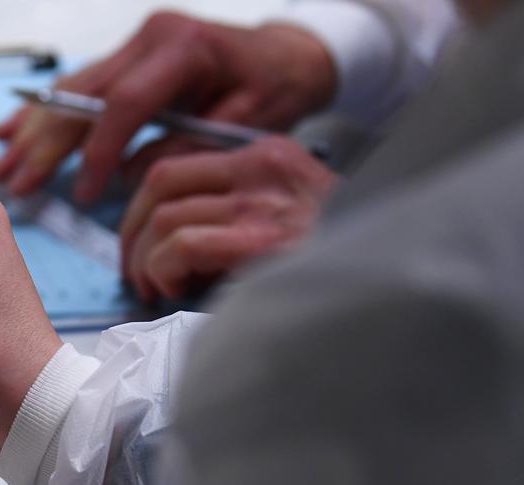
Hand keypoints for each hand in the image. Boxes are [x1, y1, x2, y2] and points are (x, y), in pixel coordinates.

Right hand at [0, 12, 335, 202]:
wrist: (291, 56)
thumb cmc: (278, 88)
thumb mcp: (246, 125)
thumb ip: (187, 150)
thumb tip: (132, 176)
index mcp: (182, 48)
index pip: (124, 103)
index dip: (99, 151)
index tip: (84, 191)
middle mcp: (151, 38)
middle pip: (84, 95)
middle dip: (46, 142)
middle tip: (18, 180)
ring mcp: (135, 43)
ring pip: (72, 89)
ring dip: (34, 128)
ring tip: (4, 163)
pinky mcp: (128, 56)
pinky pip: (80, 86)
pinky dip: (46, 111)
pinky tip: (12, 128)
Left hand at [118, 137, 336, 301]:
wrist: (392, 273)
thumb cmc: (338, 255)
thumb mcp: (289, 209)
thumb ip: (238, 207)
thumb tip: (170, 233)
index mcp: (268, 156)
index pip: (178, 164)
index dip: (143, 204)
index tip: (139, 238)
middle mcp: (262, 169)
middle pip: (160, 183)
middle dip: (131, 229)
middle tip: (133, 268)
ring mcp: (262, 204)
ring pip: (164, 217)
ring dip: (144, 258)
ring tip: (153, 287)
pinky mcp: (261, 243)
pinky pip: (181, 245)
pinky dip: (162, 269)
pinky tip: (173, 290)